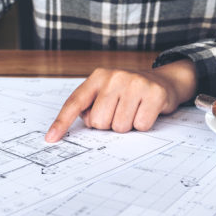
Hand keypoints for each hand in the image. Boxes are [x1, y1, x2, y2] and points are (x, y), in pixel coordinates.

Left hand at [44, 60, 196, 141]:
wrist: (164, 81)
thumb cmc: (129, 92)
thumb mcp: (106, 93)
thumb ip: (90, 107)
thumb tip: (82, 127)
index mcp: (98, 77)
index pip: (75, 103)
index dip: (61, 123)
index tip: (51, 139)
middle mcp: (115, 77)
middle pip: (99, 122)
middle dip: (109, 125)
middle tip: (120, 112)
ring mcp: (135, 84)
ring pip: (119, 127)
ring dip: (127, 126)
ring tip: (133, 111)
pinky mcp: (154, 94)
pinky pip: (140, 126)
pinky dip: (143, 125)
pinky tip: (146, 111)